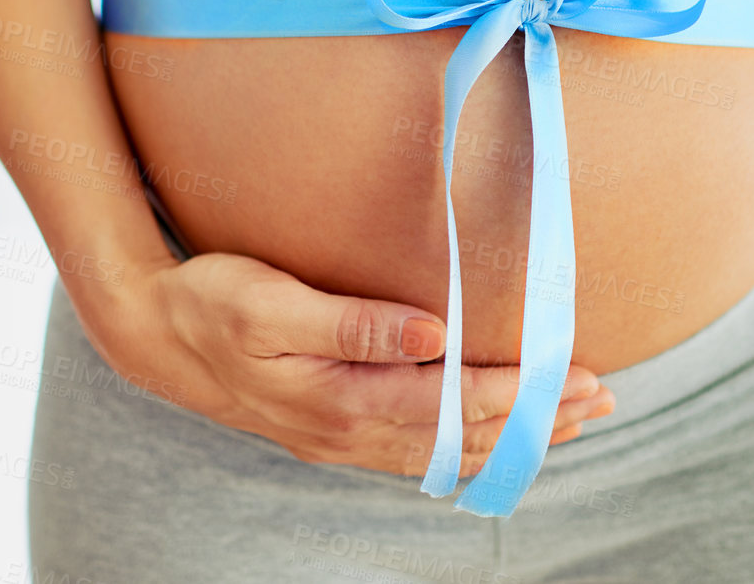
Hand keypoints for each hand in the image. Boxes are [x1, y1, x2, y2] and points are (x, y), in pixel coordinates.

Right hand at [77, 251, 615, 477]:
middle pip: (460, 433)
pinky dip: (466, 445)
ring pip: (444, 448)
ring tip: (569, 421)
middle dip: (533, 418)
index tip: (572, 374)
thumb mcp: (273, 303)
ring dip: (510, 434)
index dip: (517, 389)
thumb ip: (354, 322)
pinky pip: (416, 451)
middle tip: (600, 399)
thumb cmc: (213, 302)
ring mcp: (339, 439)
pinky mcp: (332, 432)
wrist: (152, 334)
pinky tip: (489, 440)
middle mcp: (346, 430)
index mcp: (338, 397)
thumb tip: (433, 332)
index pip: (451, 400)